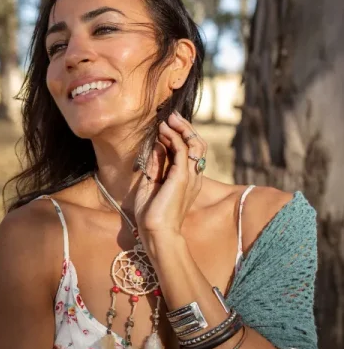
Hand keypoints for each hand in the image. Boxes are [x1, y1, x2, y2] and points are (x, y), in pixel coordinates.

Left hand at [133, 111, 207, 243]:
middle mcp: (193, 175)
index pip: (190, 150)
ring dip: (181, 128)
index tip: (167, 124)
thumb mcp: (150, 183)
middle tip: (171, 115)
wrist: (156, 232)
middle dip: (184, 127)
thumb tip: (156, 145)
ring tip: (168, 119)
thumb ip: (155, 165)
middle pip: (197, 144)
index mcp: (187, 178)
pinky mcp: (182, 177)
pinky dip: (173, 138)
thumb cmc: (151, 214)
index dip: (180, 134)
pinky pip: (181, 151)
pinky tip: (163, 131)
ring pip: (194, 144)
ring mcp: (190, 176)